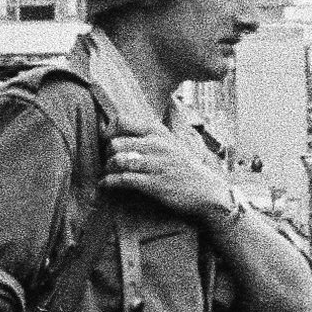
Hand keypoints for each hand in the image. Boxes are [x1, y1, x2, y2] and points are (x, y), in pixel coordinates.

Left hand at [102, 125, 238, 226]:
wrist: (207, 191)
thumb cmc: (184, 167)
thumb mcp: (169, 143)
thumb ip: (146, 136)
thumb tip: (114, 129)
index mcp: (158, 131)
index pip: (121, 121)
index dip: (108, 131)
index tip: (106, 141)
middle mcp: (156, 144)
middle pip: (115, 143)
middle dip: (106, 154)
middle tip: (108, 162)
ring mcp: (155, 164)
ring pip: (118, 160)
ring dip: (107, 168)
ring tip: (107, 173)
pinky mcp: (154, 184)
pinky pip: (123, 179)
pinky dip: (109, 182)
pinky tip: (105, 184)